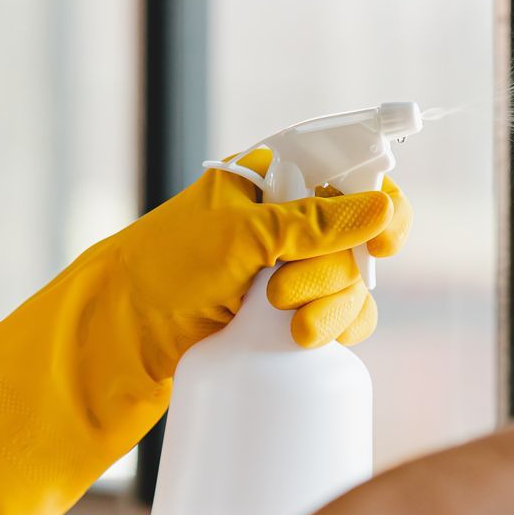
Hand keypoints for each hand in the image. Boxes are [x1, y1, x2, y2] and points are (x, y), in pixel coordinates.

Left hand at [118, 147, 411, 350]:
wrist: (128, 332)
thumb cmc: (170, 265)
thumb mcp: (242, 237)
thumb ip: (314, 224)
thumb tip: (382, 209)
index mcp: (279, 178)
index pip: (355, 175)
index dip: (382, 205)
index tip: (385, 243)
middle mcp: (295, 218)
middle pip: (361, 239)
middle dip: (331, 273)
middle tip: (279, 292)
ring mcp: (298, 265)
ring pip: (356, 282)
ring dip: (331, 307)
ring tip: (288, 328)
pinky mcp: (296, 309)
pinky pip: (345, 315)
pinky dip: (335, 328)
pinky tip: (301, 339)